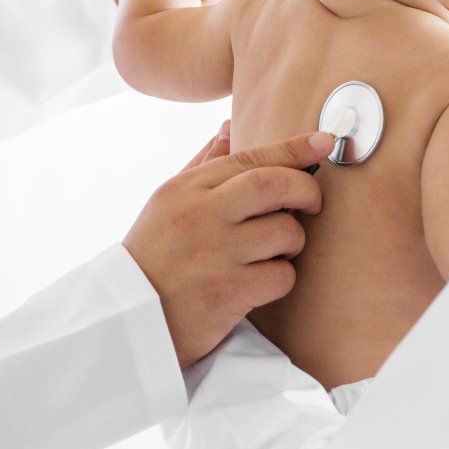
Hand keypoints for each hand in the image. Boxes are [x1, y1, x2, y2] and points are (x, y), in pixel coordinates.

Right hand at [125, 126, 332, 367]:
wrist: (126, 321)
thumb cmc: (153, 257)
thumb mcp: (166, 202)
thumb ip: (202, 164)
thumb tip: (231, 127)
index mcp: (185, 189)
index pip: (249, 157)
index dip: (293, 149)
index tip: (323, 142)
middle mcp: (200, 215)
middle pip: (274, 184)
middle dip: (306, 189)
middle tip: (311, 203)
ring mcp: (214, 254)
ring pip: (285, 231)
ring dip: (293, 241)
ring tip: (276, 250)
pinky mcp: (227, 293)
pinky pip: (281, 276)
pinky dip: (282, 278)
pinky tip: (262, 282)